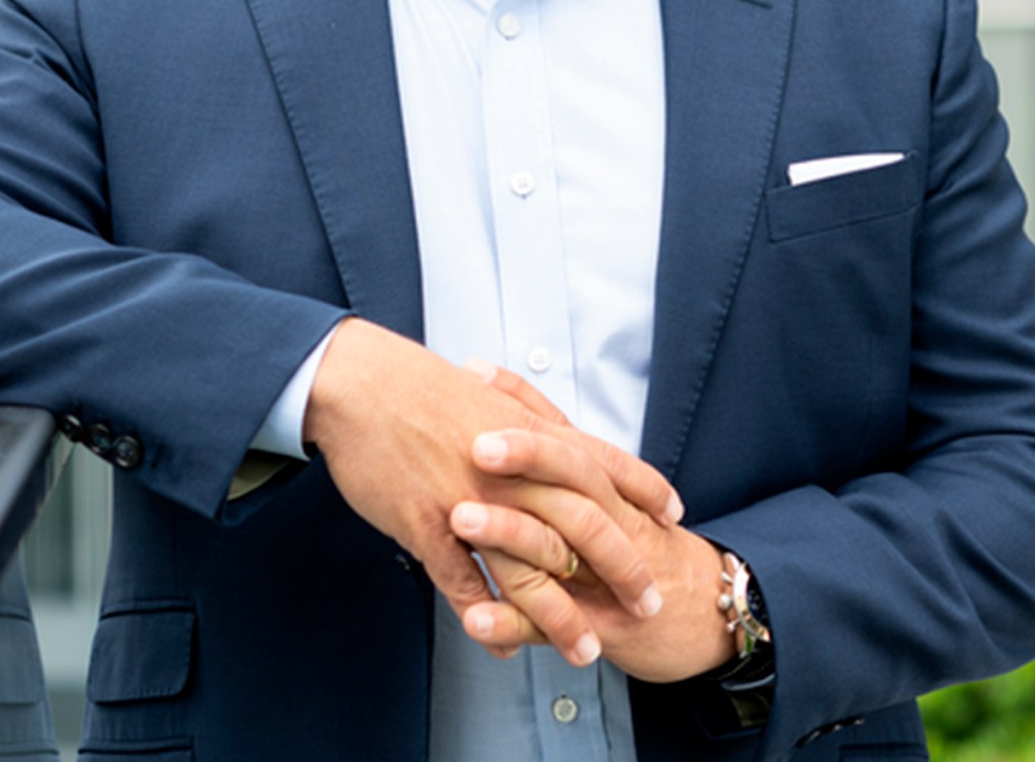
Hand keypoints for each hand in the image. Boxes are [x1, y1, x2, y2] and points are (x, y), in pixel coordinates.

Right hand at [300, 319, 682, 665]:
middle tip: (647, 605)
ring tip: (585, 650)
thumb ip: (530, 421)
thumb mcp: (490, 398)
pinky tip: (502, 645)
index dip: (645, 491)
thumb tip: (557, 434)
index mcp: (532, 435)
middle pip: (584, 526)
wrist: (361, 384)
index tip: (673, 518)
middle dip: (623, 570)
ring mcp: (472, 500)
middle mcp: (514, 469)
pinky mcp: (428, 525)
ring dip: (561, 617)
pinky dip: (486, 618)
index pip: (607, 465)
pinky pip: (463, 582)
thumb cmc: (420, 390)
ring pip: (529, 569)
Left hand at [446, 415, 741, 681]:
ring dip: (507, 532)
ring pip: (555, 546)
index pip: (562, 433)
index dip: (521, 401)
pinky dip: (510, 622)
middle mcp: (609, 520)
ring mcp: (602, 572)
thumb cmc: (650, 550)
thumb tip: (502, 420)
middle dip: (525, 455)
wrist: (709, 611)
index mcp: (605, 488)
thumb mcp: (615, 500)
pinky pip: (548, 624)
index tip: (474, 373)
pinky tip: (475, 618)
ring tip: (461, 518)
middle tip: (477, 442)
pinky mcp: (595, 624)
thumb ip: (564, 467)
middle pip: (571, 475)